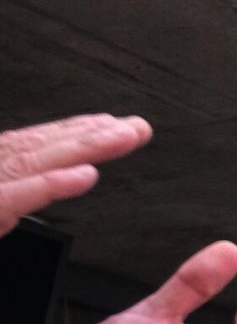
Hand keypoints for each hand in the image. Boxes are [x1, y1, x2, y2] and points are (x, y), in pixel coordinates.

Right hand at [0, 113, 151, 236]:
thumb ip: (7, 194)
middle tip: (137, 127)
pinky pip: (17, 196)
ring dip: (85, 147)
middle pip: (41, 146)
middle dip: (92, 134)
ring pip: (38, 161)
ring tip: (126, 137)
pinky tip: (88, 174)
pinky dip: (53, 184)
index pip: (32, 146)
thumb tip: (24, 187)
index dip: (73, 135)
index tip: (111, 126)